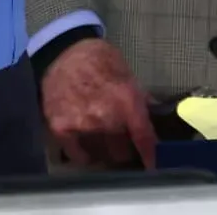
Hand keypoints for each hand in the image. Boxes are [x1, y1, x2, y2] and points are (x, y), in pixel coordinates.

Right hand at [39, 38, 156, 169]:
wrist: (61, 52)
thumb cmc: (97, 58)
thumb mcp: (125, 71)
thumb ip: (139, 96)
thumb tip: (154, 114)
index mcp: (125, 99)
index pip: (143, 136)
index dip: (151, 154)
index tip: (153, 164)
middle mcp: (105, 116)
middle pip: (122, 151)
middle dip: (125, 146)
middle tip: (122, 136)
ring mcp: (82, 125)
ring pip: (103, 155)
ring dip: (106, 149)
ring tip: (103, 133)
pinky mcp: (62, 130)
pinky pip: (80, 156)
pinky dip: (86, 151)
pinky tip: (87, 138)